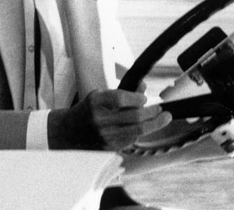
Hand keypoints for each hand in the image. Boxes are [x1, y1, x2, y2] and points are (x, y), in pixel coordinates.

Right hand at [47, 89, 170, 150]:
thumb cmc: (88, 109)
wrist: (70, 131)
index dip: (137, 98)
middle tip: (161, 109)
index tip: (144, 98)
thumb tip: (143, 87)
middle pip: (134, 117)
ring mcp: (105, 136)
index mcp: (95, 102)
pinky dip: (141, 132)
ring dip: (154, 124)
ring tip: (163, 118)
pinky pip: (132, 140)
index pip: (121, 99)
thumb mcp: (99, 95)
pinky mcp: (109, 147)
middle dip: (153, 112)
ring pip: (137, 131)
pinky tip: (145, 127)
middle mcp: (100, 120)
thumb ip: (121, 92)